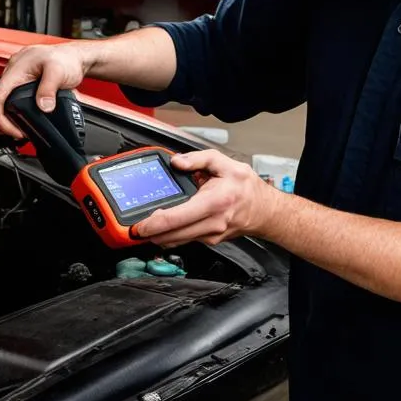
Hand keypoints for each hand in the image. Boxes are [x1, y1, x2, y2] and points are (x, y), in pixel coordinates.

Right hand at [0, 43, 92, 137]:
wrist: (75, 57)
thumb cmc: (66, 58)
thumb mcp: (58, 72)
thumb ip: (49, 89)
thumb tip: (43, 107)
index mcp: (16, 68)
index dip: (1, 117)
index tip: (13, 130)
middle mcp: (13, 71)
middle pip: (0, 99)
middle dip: (5, 120)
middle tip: (19, 133)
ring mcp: (18, 75)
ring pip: (6, 98)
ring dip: (10, 114)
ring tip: (20, 128)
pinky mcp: (25, 80)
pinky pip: (14, 96)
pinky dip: (17, 109)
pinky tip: (24, 116)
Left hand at [133, 149, 284, 247]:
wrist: (265, 211)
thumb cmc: (247, 189)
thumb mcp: (225, 163)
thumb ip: (198, 159)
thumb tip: (176, 162)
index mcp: (213, 203)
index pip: (175, 218)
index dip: (152, 225)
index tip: (138, 226)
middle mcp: (211, 223)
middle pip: (171, 236)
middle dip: (149, 235)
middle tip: (134, 230)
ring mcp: (210, 235)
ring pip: (176, 241)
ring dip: (159, 237)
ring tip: (146, 229)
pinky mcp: (210, 240)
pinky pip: (185, 240)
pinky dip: (172, 236)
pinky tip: (165, 227)